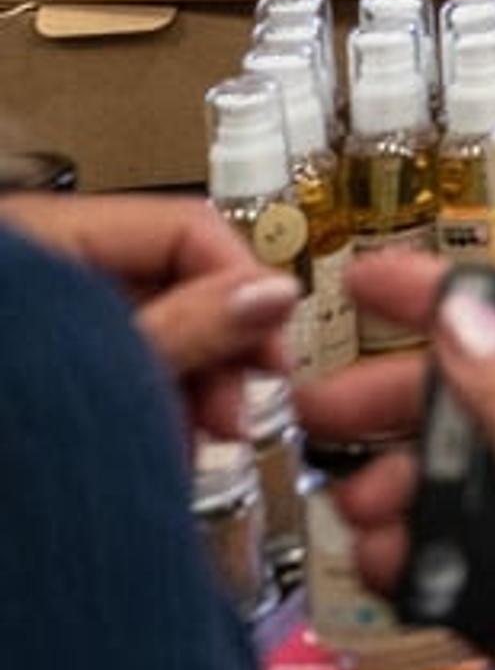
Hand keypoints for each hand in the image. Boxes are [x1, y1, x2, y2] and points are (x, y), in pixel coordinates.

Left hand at [0, 191, 295, 440]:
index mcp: (47, 236)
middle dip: (219, 353)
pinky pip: (116, 366)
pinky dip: (148, 402)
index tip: (275, 348)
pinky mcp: (44, 363)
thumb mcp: (95, 368)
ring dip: (191, 389)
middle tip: (239, 412)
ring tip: (201, 442)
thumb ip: (187, 330)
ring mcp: (45, 320)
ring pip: (151, 332)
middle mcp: (48, 267)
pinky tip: (163, 442)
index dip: (245, 284)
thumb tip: (275, 294)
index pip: (186, 227)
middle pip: (173, 283)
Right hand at [302, 252, 494, 669]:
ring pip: (456, 489)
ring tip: (362, 512)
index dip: (464, 304)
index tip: (374, 280)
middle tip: (320, 411)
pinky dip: (411, 561)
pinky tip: (387, 570)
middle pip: (484, 410)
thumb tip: (464, 314)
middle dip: (404, 410)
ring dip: (398, 491)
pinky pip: (446, 562)